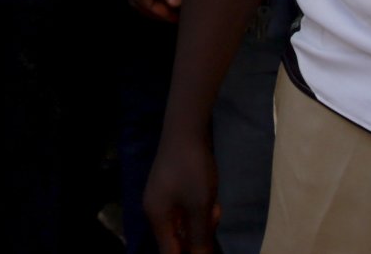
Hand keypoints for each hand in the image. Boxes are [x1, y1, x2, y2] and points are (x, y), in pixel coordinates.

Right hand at [145, 131, 219, 252]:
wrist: (186, 129)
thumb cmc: (192, 170)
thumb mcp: (200, 207)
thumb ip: (200, 237)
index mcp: (157, 218)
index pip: (169, 252)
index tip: (207, 250)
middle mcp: (155, 210)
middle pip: (175, 239)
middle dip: (197, 238)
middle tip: (214, 220)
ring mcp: (161, 197)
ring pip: (182, 224)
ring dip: (200, 223)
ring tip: (215, 209)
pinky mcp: (170, 187)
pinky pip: (183, 210)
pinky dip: (197, 211)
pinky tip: (211, 201)